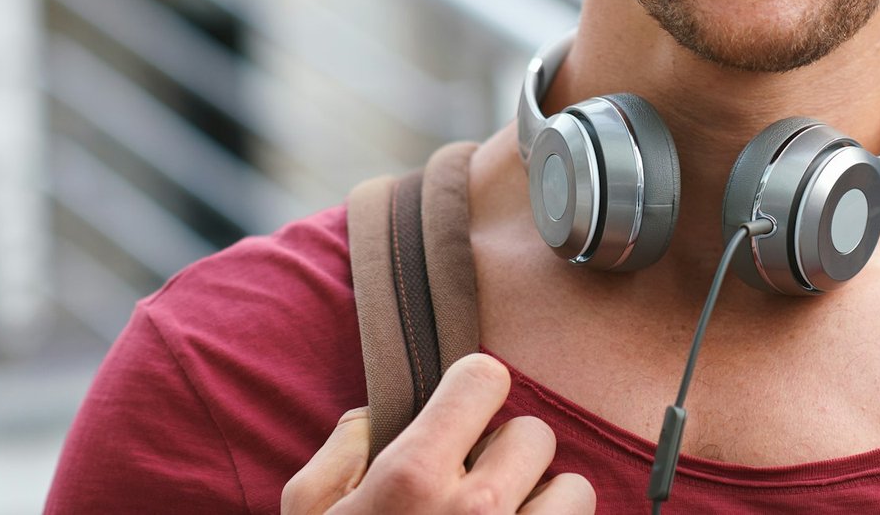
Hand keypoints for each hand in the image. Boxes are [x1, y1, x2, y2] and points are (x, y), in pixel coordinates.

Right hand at [282, 353, 594, 512]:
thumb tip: (385, 415)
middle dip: (505, 458)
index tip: (462, 416)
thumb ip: (345, 446)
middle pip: (532, 433)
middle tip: (473, 489)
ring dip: (543, 501)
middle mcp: (474, 510)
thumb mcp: (308, 509)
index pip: (486, 377)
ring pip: (572, 486)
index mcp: (411, 476)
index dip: (472, 393)